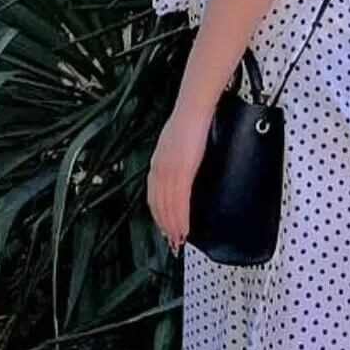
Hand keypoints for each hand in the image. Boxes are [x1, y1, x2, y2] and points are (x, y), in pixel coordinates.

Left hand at [148, 101, 213, 253]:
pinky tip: (185, 227)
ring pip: (168, 206)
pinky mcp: (181, 171)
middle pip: (159, 204)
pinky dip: (181, 217)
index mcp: (158, 162)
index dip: (159, 214)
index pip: (154, 195)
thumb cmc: (191, 120)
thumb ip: (179, 158)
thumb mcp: (180, 143)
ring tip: (180, 239)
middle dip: (165, 225)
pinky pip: (179, 201)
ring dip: (173, 226)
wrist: (195, 108)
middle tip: (173, 241)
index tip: (165, 227)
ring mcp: (168, 170)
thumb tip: (186, 167)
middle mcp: (159, 169)